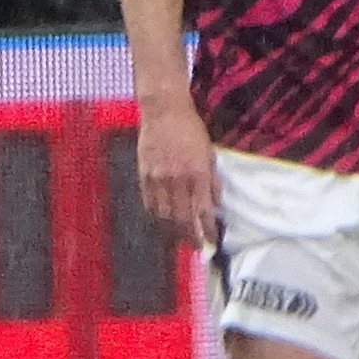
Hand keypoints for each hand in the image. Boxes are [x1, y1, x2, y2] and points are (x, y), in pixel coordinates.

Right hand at [137, 99, 215, 248]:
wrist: (164, 111)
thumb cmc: (190, 129)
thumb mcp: (209, 153)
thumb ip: (212, 181)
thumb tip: (214, 204)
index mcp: (197, 174)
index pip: (203, 211)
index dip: (208, 230)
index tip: (212, 242)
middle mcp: (177, 179)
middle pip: (182, 218)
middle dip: (190, 236)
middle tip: (196, 247)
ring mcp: (158, 178)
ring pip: (163, 214)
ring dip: (172, 229)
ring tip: (179, 236)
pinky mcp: (144, 174)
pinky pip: (149, 201)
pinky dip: (156, 214)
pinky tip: (161, 219)